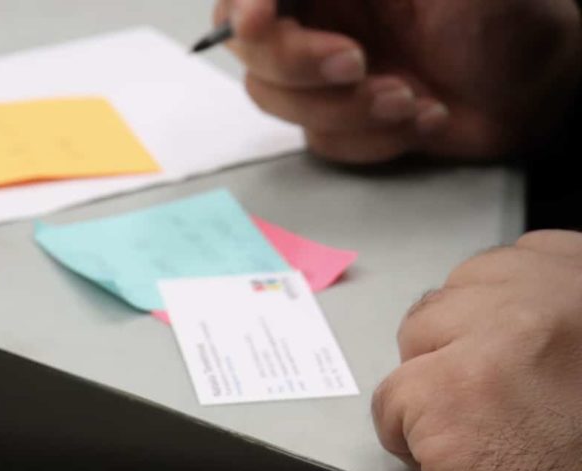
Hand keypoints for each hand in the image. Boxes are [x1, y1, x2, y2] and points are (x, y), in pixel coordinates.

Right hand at [213, 0, 581, 162]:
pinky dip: (374, 140)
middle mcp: (321, 19)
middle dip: (300, 68)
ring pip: (279, 102)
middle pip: (251, 48)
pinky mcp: (342, 120)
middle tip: (358, 65)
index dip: (243, 5)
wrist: (542, 89)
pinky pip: (320, 141)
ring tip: (413, 97)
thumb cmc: (508, 16)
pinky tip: (425, 116)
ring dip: (346, 111)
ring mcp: (326, 74)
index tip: (256, 23)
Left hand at [373, 230, 581, 470]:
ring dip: (429, 391)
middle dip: (451, 353)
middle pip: (448, 302)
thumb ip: (549, 317)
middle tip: (485, 407)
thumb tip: (483, 305)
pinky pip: (391, 398)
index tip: (492, 353)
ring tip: (479, 437)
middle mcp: (552, 295)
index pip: (505, 264)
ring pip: (414, 344)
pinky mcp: (448, 393)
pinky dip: (409, 439)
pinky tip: (460, 466)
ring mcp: (497, 339)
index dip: (484, 318)